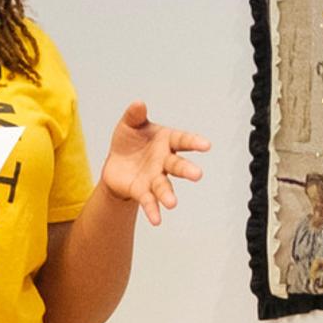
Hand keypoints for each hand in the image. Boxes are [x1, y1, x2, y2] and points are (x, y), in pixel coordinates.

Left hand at [98, 104, 210, 227]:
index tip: (206, 145)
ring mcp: (155, 178)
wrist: (116, 165)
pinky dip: (153, 211)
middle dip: (187, 170)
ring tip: (172, 204)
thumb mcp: (129, 124)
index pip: (182, 140)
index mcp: (166, 141)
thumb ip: (134, 114)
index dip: (194, 142)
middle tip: (197, 175)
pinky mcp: (143, 192)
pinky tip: (156, 220)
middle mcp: (164, 161)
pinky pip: (149, 201)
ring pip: (164, 186)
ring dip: (168, 195)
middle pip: (178, 165)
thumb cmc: (129, 141)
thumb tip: (138, 103)